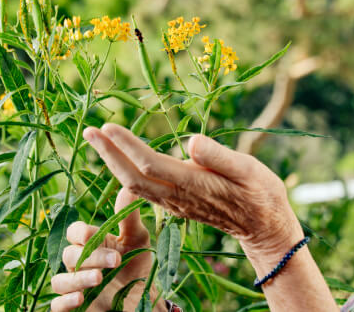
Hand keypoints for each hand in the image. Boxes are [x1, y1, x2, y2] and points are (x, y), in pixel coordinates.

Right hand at [50, 187, 161, 311]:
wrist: (142, 298)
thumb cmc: (136, 265)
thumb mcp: (138, 240)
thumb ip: (129, 218)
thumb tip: (129, 188)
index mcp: (91, 243)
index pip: (74, 232)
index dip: (80, 233)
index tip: (93, 234)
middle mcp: (78, 263)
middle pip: (69, 255)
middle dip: (91, 257)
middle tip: (116, 260)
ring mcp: (74, 285)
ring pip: (59, 280)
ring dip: (77, 279)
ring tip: (99, 279)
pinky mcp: (73, 307)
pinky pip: (57, 305)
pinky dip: (65, 301)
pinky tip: (80, 298)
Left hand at [82, 123, 302, 256]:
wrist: (264, 226)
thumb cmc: (261, 194)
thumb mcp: (249, 169)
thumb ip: (219, 157)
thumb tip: (191, 141)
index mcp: (194, 184)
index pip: (150, 164)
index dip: (127, 146)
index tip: (108, 127)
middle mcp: (178, 197)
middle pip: (132, 177)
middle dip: (108, 154)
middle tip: (89, 131)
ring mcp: (175, 203)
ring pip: (134, 185)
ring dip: (112, 163)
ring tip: (98, 141)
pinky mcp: (177, 205)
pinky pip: (143, 191)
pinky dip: (125, 173)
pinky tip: (120, 161)